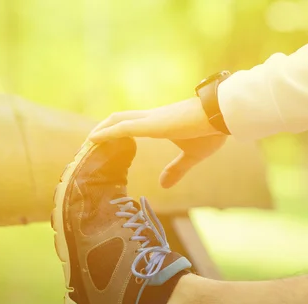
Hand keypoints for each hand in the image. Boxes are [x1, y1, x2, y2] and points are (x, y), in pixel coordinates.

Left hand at [88, 97, 227, 187]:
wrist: (222, 115)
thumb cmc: (211, 131)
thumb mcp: (192, 156)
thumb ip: (176, 169)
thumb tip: (163, 185)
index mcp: (161, 124)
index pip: (132, 123)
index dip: (116, 131)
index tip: (103, 143)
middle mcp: (152, 118)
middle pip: (119, 119)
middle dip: (102, 130)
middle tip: (88, 144)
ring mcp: (151, 120)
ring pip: (117, 121)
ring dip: (100, 131)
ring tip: (85, 144)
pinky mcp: (153, 124)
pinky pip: (123, 127)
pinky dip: (106, 133)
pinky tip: (93, 139)